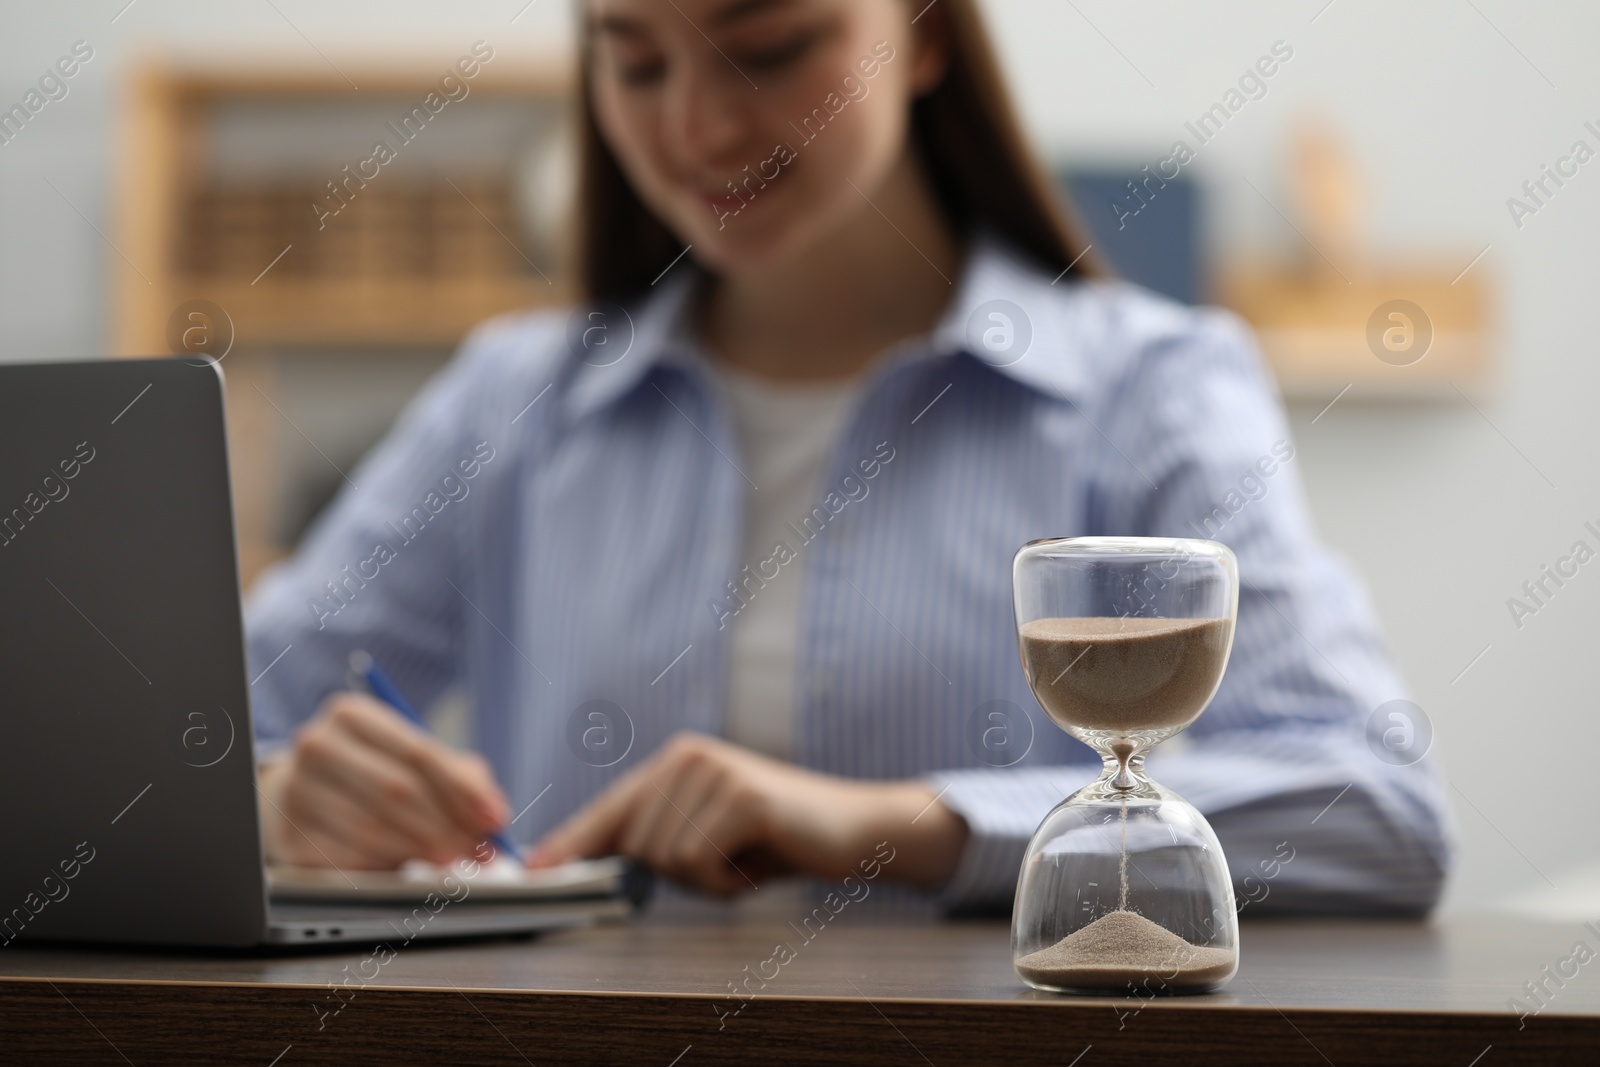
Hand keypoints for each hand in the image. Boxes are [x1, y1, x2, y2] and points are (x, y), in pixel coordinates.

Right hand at [258, 692, 510, 868]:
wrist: (303, 791)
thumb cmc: (372, 770)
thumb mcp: (414, 756)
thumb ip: (460, 777)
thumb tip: (493, 815)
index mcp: (351, 714)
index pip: (418, 752)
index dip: (463, 789)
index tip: (495, 818)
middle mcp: (317, 745)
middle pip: (396, 791)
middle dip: (446, 825)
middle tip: (477, 849)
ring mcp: (297, 791)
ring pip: (373, 828)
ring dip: (422, 851)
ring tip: (453, 860)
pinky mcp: (290, 837)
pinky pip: (350, 858)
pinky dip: (387, 866)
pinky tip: (408, 865)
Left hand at [527, 732, 968, 894]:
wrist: (853, 828)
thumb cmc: (776, 840)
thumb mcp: (708, 836)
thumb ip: (656, 842)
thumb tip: (588, 868)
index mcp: (675, 762)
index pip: (611, 809)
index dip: (572, 844)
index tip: (534, 870)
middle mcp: (688, 757)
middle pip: (637, 847)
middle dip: (678, 877)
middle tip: (729, 865)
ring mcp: (714, 771)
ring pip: (665, 859)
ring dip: (706, 881)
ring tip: (746, 859)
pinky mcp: (742, 796)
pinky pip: (698, 863)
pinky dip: (725, 882)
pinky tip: (757, 862)